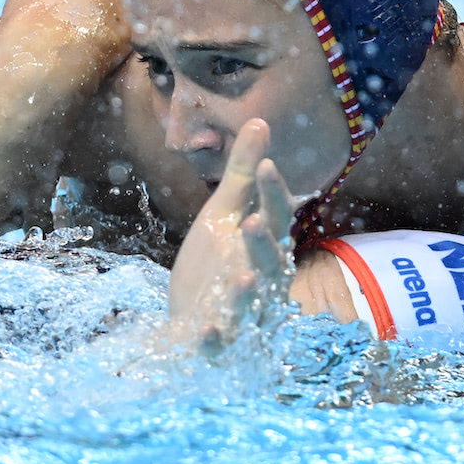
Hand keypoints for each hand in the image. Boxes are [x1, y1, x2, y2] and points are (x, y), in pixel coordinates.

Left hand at [162, 118, 294, 349]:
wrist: (189, 317)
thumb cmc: (213, 262)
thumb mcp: (222, 213)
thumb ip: (242, 173)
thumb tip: (260, 121)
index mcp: (262, 247)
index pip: (274, 218)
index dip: (271, 194)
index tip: (265, 165)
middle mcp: (260, 281)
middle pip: (269, 264)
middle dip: (262, 245)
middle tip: (251, 222)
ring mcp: (241, 314)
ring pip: (251, 305)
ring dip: (247, 292)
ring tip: (243, 276)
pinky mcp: (217, 342)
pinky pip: (219, 343)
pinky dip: (214, 336)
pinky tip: (207, 327)